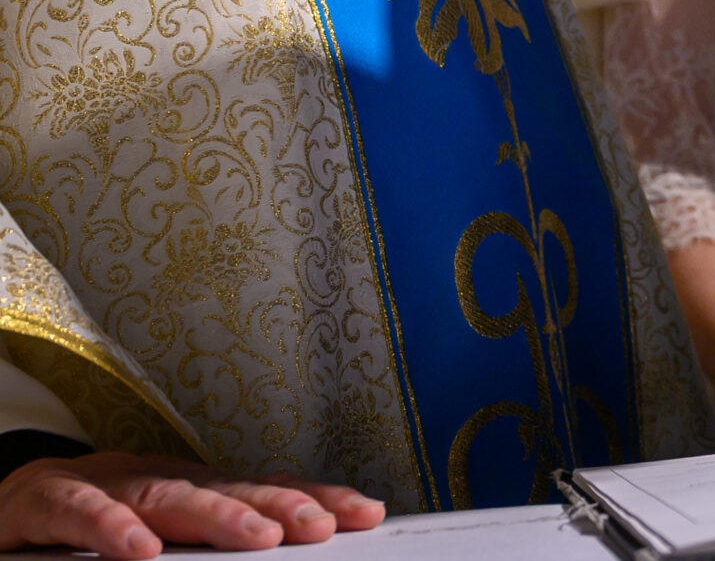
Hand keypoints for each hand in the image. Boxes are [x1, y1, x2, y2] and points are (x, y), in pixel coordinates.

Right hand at [0, 454, 384, 557]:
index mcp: (191, 489)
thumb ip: (211, 541)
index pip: (261, 491)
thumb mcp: (160, 531)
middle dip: (282, 505)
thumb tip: (283, 546)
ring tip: (260, 538)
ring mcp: (105, 485)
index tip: (366, 514)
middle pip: (228, 489)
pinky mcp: (47, 501)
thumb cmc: (91, 524)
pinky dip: (110, 528)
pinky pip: (80, 512)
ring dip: (216, 516)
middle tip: (324, 527)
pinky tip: (140, 550)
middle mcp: (157, 479)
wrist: (3, 506)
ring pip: (167, 494)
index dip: (313, 499)